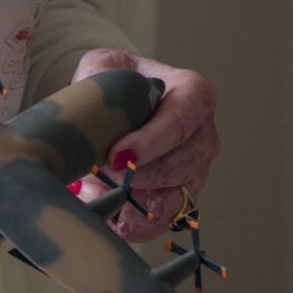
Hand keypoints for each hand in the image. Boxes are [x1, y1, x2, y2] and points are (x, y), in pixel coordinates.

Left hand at [70, 48, 218, 244]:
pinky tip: (106, 217)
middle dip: (135, 177)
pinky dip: (133, 225)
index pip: (179, 122)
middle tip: (95, 176)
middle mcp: (202, 137)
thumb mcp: (105, 67)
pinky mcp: (179, 199)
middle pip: (178, 167)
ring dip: (132, 204)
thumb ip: (98, 82)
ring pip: (174, 200)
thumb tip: (89, 115)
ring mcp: (195, 172)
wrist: (115, 102)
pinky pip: (163, 222)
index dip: (149, 143)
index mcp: (194, 95)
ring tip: (96, 194)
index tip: (115, 156)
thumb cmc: (115, 81)